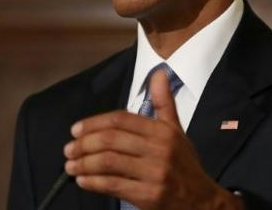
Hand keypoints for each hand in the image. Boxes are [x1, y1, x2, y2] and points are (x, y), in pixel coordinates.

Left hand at [63, 69, 242, 209]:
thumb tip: (159, 74)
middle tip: (69, 149)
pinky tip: (83, 181)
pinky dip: (93, 182)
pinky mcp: (148, 196)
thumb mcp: (177, 131)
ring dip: (83, 164)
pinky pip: (112, 185)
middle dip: (83, 144)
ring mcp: (153, 173)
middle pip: (110, 140)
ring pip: (108, 162)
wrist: (202, 201)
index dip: (93, 123)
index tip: (76, 130)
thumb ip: (164, 103)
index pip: (120, 119)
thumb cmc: (185, 165)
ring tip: (71, 166)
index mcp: (163, 131)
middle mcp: (159, 149)